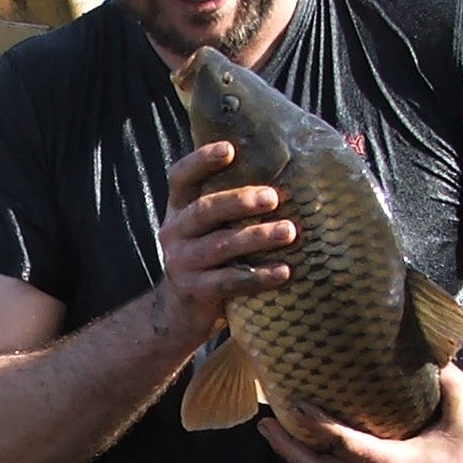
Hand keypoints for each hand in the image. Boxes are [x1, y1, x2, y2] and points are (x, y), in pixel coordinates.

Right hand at [153, 142, 294, 348]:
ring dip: (256, 237)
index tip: (229, 149)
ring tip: (289, 231)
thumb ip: (228, 204)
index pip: (181, 177)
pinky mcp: (194, 292)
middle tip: (273, 197)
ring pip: (220, 245)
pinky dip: (258, 276)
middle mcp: (174, 231)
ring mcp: (181, 262)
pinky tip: (284, 272)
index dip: (201, 161)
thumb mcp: (208, 228)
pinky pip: (229, 282)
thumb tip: (283, 170)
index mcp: (179, 209)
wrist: (181, 312)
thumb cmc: (210, 258)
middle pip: (204, 210)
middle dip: (239, 201)